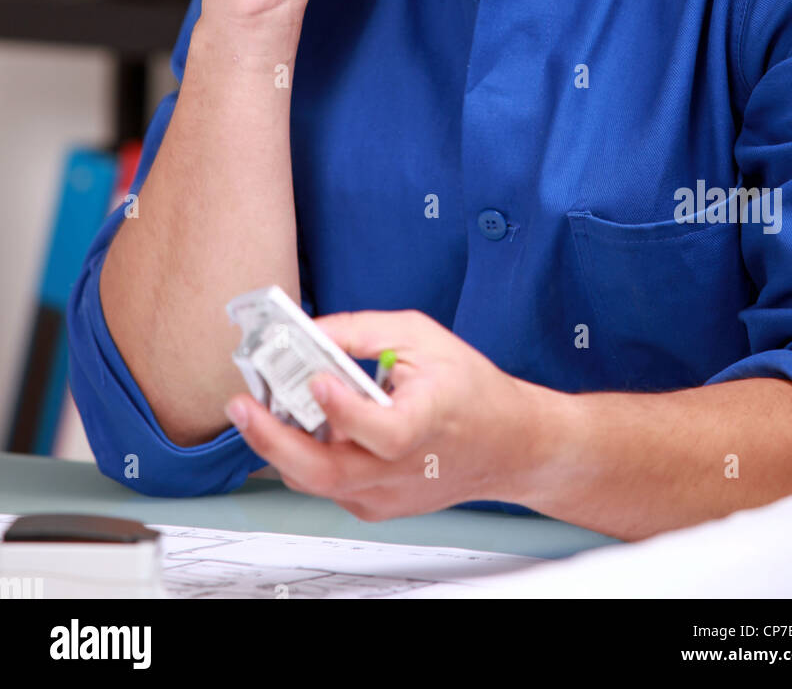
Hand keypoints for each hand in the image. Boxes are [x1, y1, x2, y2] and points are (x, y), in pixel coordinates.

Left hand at [223, 310, 536, 519]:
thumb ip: (364, 330)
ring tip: (257, 408)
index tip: (317, 380)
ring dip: (280, 445)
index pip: (382, 432)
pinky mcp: (374, 504)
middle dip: (274, 440)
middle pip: (329, 471)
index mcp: (426, 423)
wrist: (507, 445)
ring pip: (317, 479)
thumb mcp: (423, 337)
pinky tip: (297, 424)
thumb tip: (311, 329)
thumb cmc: (471, 391)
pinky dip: (304, 454)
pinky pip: (327, 482)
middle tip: (243, 406)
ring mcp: (385, 493)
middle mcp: (402, 469)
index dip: (345, 411)